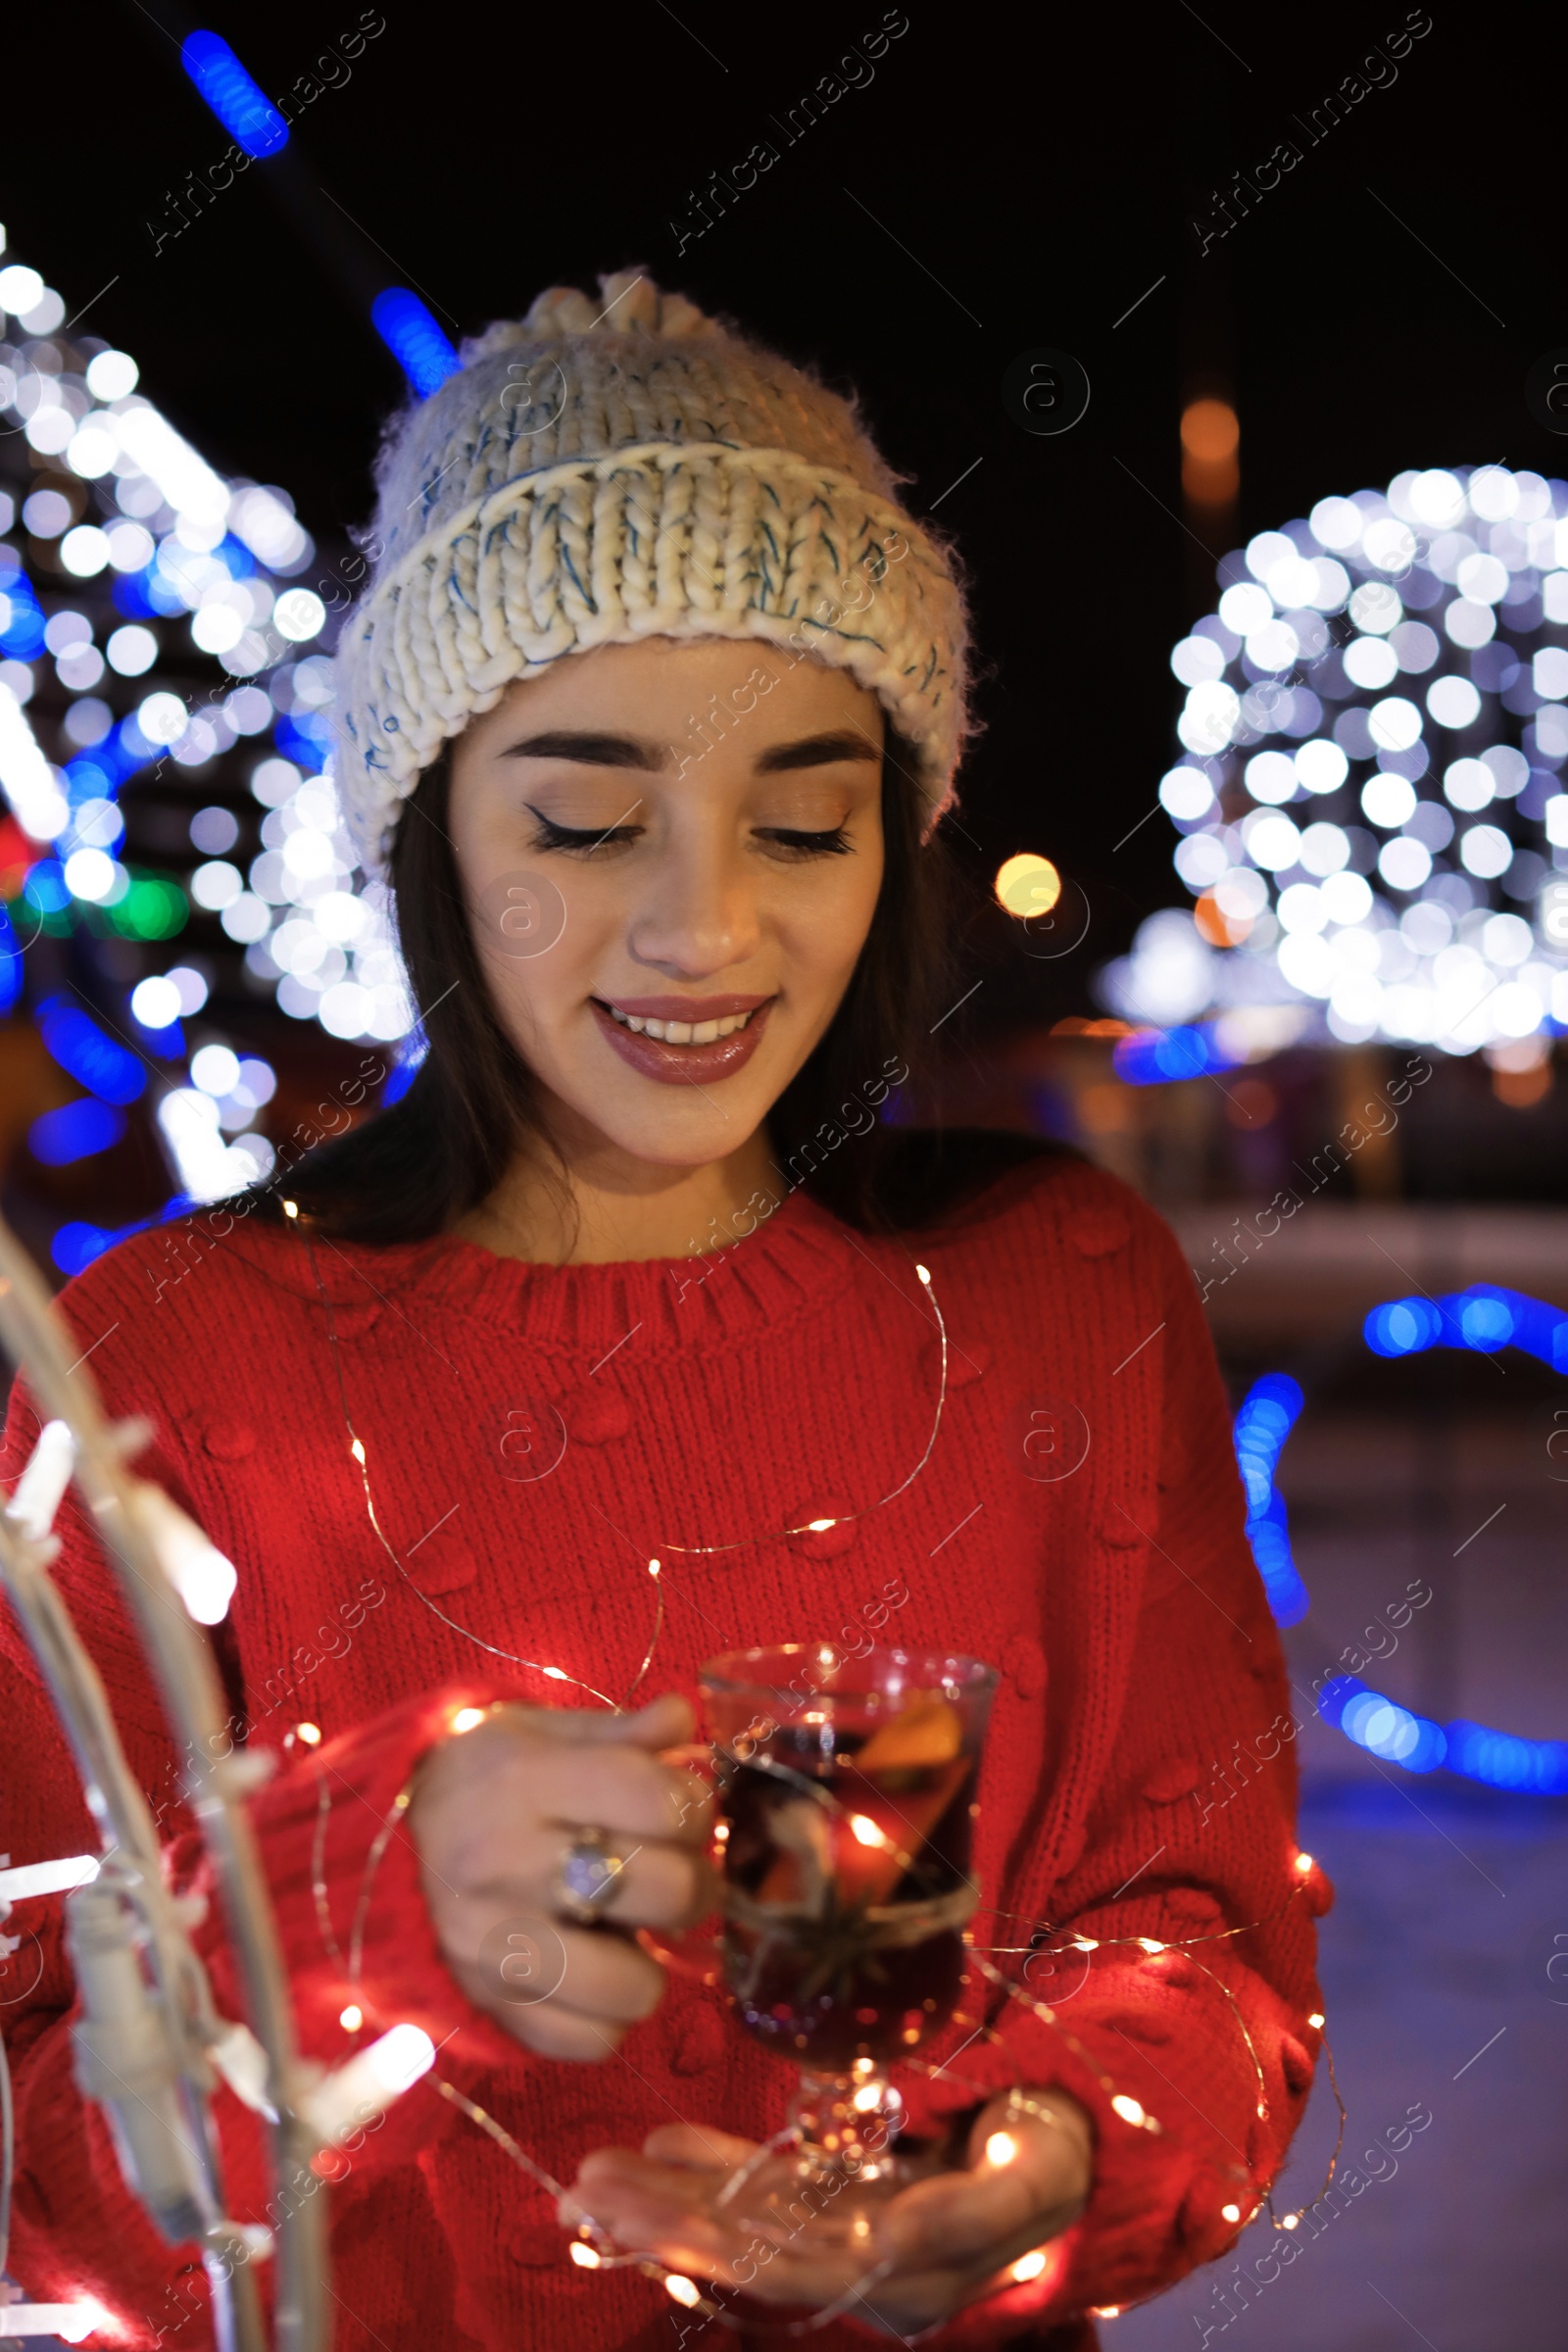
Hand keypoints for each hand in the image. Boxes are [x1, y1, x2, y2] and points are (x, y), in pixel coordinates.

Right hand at [410, 1692, 714, 2060]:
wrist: (375, 1844)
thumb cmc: (477, 1779)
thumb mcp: (536, 1733)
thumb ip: (618, 1732)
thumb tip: (682, 1718)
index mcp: (525, 1781)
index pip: (662, 1802)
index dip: (694, 1807)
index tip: (681, 1811)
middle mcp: (506, 1865)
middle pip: (666, 1891)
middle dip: (691, 1884)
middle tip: (671, 1875)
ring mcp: (491, 1947)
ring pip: (632, 1986)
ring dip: (646, 1963)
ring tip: (624, 1933)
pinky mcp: (486, 2007)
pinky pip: (588, 2042)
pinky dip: (605, 2017)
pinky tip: (590, 1974)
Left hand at [561, 2087, 1092, 2332]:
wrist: (1077, 2140)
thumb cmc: (1056, 2152)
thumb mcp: (1029, 2178)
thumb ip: (961, 2214)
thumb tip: (886, 2238)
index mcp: (903, 2274)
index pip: (786, 2264)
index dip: (712, 2241)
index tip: (645, 2214)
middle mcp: (863, 2263)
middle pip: (747, 2248)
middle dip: (665, 2221)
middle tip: (586, 2192)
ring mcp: (850, 2228)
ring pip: (746, 2217)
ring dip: (671, 2196)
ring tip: (595, 2177)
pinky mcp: (848, 2194)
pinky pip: (769, 2185)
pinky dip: (714, 2166)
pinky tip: (663, 2143)